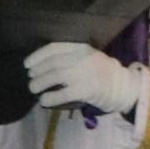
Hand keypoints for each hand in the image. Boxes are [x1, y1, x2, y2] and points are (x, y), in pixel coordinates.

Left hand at [25, 41, 145, 119]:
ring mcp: (85, 73)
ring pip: (55, 76)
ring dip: (40, 83)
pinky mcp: (86, 90)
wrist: (123, 86)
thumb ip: (69, 57)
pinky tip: (44, 100)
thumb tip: (41, 66)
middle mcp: (82, 58)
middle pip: (53, 63)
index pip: (54, 48)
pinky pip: (63, 93)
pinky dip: (50, 97)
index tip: (27, 64)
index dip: (37, 56)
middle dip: (38, 71)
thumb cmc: (101, 72)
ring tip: (33, 88)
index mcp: (81, 47)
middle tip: (30, 79)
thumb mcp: (88, 57)